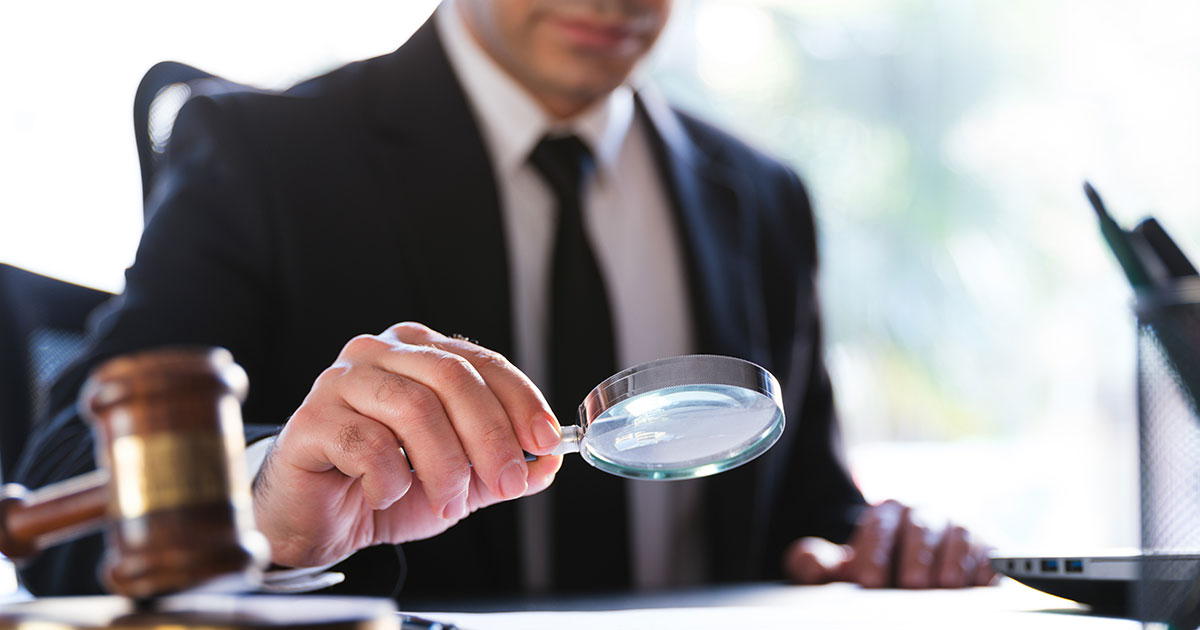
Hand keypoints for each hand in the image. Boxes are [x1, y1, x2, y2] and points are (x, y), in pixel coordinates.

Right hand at [251, 322, 563, 567]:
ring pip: (413, 408)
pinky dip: (391, 479)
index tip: (545, 440)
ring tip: (448, 502)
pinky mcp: (311, 419)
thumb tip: (551, 462)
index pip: (482, 363)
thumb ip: (500, 469)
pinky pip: (367, 444)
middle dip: (489, 435)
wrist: (312, 520)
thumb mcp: (458, 481)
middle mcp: (380, 353)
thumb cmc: (380, 486)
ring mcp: (341, 380)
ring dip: (444, 465)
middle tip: (505, 481)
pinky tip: (386, 496)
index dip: (521, 401)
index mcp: (420, 352)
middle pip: (451, 377)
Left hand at [784, 500, 995, 588]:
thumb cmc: (880, 569)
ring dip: (952, 561)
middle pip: (921, 528)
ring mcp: (960, 526)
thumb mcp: (846, 568)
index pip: (879, 525)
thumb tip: (808, 562)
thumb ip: (818, 564)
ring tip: (944, 586)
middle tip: (909, 584)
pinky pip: (992, 551)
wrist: (919, 571)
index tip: (867, 580)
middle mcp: (925, 513)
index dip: (873, 551)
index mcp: (887, 512)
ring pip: (959, 536)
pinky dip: (985, 567)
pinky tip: (977, 585)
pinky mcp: (990, 546)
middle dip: (915, 556)